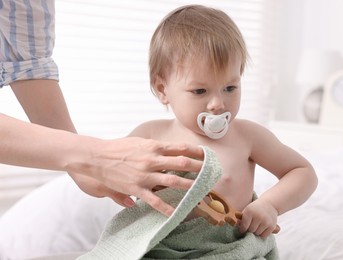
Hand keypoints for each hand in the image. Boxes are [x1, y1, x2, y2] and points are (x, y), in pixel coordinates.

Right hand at [66, 137, 203, 215]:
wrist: (97, 157)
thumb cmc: (118, 148)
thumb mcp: (139, 142)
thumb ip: (154, 147)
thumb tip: (167, 150)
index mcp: (154, 147)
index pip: (180, 148)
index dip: (196, 151)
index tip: (207, 155)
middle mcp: (153, 160)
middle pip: (182, 163)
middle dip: (199, 168)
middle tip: (211, 172)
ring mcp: (146, 175)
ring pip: (173, 181)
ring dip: (190, 186)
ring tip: (202, 190)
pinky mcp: (137, 188)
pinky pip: (155, 201)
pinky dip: (166, 208)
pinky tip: (176, 212)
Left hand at [238, 199, 278, 237]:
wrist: (269, 204)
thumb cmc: (255, 209)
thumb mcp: (247, 210)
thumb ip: (241, 219)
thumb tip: (237, 226)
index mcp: (250, 211)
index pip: (244, 226)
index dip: (242, 229)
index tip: (242, 229)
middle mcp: (258, 216)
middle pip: (251, 230)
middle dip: (249, 230)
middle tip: (251, 226)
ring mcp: (266, 221)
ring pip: (257, 233)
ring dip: (256, 232)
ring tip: (256, 226)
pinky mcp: (272, 226)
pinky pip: (264, 236)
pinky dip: (262, 234)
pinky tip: (262, 228)